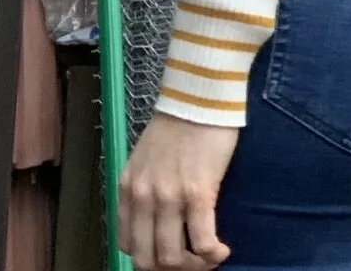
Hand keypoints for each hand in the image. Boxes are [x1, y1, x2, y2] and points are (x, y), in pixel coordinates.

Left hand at [117, 112, 239, 269]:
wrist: (199, 97)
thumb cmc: (179, 123)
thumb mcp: (145, 158)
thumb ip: (145, 187)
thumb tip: (158, 219)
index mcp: (127, 188)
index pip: (127, 244)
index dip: (150, 258)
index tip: (172, 254)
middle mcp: (142, 197)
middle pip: (146, 259)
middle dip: (171, 269)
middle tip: (192, 261)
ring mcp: (167, 197)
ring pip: (172, 258)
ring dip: (194, 266)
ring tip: (210, 256)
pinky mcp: (197, 193)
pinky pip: (201, 242)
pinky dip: (212, 254)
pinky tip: (222, 249)